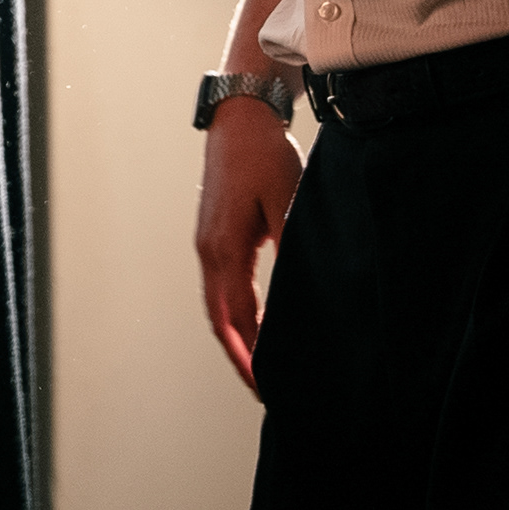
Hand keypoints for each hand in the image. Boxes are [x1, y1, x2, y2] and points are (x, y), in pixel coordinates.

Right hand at [193, 100, 301, 391]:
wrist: (238, 119)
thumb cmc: (264, 155)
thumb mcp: (287, 203)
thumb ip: (291, 249)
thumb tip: (301, 294)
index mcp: (225, 249)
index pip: (238, 319)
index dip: (254, 355)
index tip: (270, 383)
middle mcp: (209, 251)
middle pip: (221, 321)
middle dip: (242, 358)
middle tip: (265, 390)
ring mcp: (207, 244)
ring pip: (217, 307)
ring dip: (237, 339)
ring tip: (259, 367)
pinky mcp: (213, 236)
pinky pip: (220, 289)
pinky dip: (235, 315)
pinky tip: (254, 325)